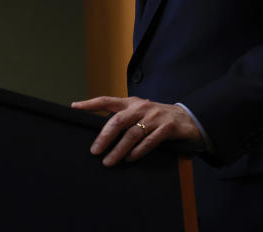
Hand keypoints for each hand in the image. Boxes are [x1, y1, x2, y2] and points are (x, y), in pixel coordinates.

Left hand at [70, 96, 201, 165]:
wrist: (188, 119)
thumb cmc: (157, 117)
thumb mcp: (139, 112)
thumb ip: (124, 117)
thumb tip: (102, 132)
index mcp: (131, 102)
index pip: (107, 100)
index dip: (90, 104)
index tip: (74, 107)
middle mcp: (141, 107)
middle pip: (118, 120)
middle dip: (104, 137)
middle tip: (95, 151)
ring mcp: (154, 117)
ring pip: (132, 134)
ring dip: (119, 149)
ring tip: (109, 161)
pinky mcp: (167, 128)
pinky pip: (149, 142)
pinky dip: (138, 152)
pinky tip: (130, 159)